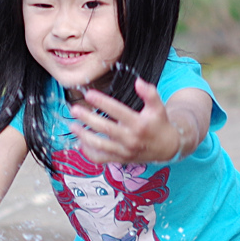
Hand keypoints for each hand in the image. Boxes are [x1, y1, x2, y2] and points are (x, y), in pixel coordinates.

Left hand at [69, 77, 188, 163]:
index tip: (89, 94)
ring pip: (100, 145)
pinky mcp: (120, 159)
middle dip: (88, 118)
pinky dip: (88, 152)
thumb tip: (138, 81)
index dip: (102, 102)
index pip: (118, 111)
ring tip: (72, 125)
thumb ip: (150, 93)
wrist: (167, 148)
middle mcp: (131, 139)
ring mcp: (124, 151)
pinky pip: (101, 158)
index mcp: (139, 124)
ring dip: (84, 136)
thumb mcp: (158, 107)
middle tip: (74, 109)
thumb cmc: (159, 124)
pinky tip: (80, 141)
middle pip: (105, 129)